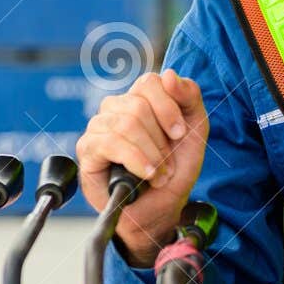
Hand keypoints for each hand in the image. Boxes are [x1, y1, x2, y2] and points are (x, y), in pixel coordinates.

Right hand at [76, 69, 209, 266]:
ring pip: (125, 124)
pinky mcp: (88, 149)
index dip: (168, 108)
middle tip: (167, 163)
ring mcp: (99, 127)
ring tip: (159, 174)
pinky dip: (135, 161)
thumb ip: (190, 96)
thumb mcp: (195, 129)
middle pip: (138, 105)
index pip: (149, 82)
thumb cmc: (175, 168)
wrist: (162, 208)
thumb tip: (169, 75)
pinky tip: (146, 175)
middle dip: (160, 140)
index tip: (179, 134)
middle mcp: (116, 108)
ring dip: (151, 155)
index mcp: (141, 98)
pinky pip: (110, 143)